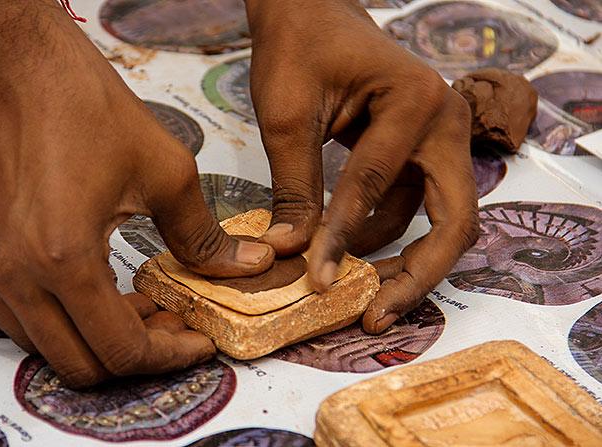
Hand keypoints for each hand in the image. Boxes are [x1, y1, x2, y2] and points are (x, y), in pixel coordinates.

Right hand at [0, 0, 273, 386]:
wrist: (13, 66)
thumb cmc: (84, 107)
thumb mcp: (165, 171)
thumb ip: (204, 236)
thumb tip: (247, 265)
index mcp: (63, 255)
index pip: (121, 350)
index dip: (168, 355)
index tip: (193, 342)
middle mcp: (9, 273)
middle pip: (78, 363)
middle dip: (132, 352)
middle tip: (164, 321)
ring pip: (37, 344)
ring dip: (87, 334)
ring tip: (123, 300)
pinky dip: (38, 318)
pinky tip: (70, 286)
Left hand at [247, 0, 478, 332]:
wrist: (310, 12)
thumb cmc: (298, 47)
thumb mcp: (288, 117)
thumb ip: (295, 188)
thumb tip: (292, 253)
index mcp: (416, 103)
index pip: (377, 187)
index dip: (342, 240)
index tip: (316, 283)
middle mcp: (446, 124)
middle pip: (453, 222)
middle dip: (415, 274)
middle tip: (374, 315)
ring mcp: (440, 139)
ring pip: (434, 220)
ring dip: (393, 259)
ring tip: (346, 288)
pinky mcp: (421, 152)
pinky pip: (410, 205)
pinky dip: (380, 233)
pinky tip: (344, 251)